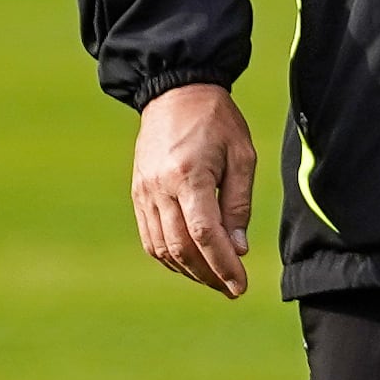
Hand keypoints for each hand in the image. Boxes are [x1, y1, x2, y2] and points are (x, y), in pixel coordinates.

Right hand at [130, 82, 256, 298]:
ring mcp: (144, 192)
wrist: (175, 91)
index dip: (223, 265)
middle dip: (209, 275)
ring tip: (214, 279)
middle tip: (231, 289)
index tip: (240, 285)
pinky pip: (150, 237)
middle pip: (181, 248)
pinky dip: (169, 257)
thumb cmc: (216, 120)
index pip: (205, 234)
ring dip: (189, 271)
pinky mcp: (138, 193)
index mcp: (188, 175)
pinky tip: (190, 263)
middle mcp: (160, 187)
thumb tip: (238, 248)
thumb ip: (239, 204)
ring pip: (162, 248)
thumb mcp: (241, 156)